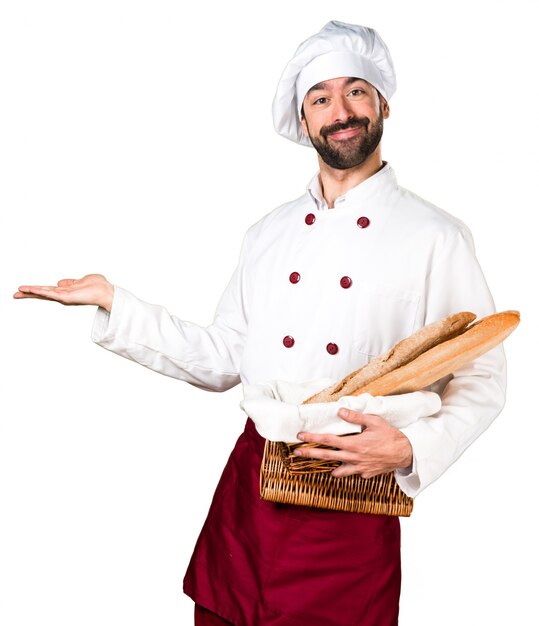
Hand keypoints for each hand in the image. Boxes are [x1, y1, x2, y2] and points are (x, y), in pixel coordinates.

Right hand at [13, 274, 113, 311]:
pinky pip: (51, 293)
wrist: (106, 291)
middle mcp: (63, 295)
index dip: (35, 290)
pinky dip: (42, 292)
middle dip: (28, 294)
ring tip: (18, 292)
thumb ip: (69, 282)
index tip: (23, 290)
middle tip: (14, 294)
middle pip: (42, 294)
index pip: (47, 290)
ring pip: (44, 293)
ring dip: (31, 292)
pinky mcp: (67, 297)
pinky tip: (33, 290)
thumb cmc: (97, 286)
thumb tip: (59, 282)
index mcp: (65, 291)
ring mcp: (64, 297)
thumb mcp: (80, 281)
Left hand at [294, 407, 412, 478]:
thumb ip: (355, 417)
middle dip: (309, 454)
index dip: (312, 438)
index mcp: (353, 444)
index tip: (300, 436)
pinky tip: (346, 465)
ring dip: (328, 466)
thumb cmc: (390, 436)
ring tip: (320, 464)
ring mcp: (359, 468)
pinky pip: (352, 473)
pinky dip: (347, 470)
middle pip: (326, 457)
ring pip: (338, 471)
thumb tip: (340, 411)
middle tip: (296, 453)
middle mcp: (353, 458)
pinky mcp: (366, 474)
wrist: (406, 454)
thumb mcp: (374, 421)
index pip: (328, 441)